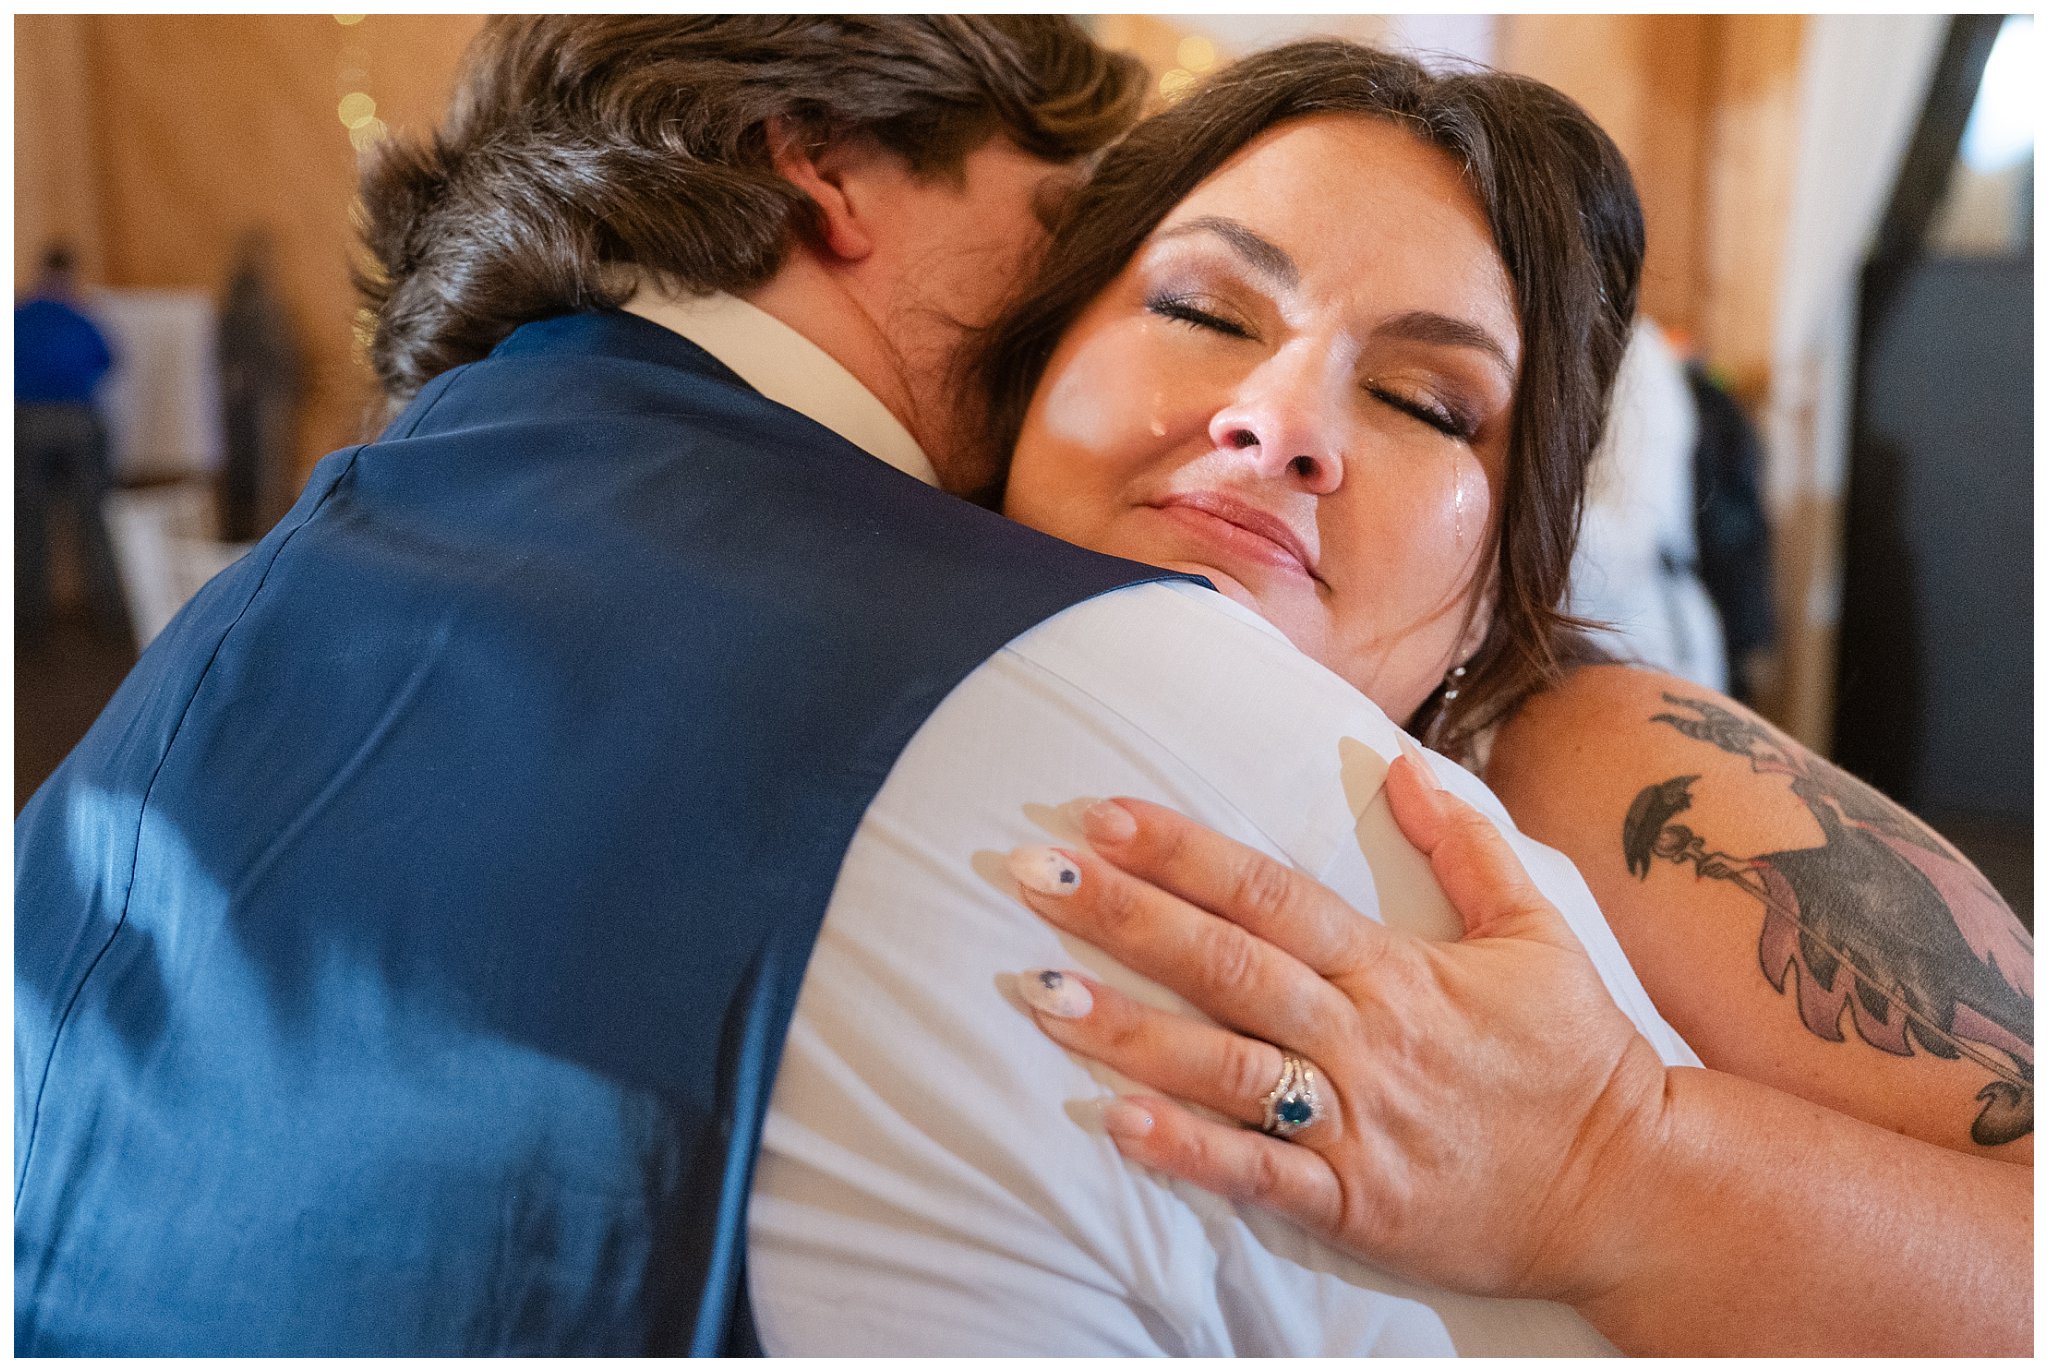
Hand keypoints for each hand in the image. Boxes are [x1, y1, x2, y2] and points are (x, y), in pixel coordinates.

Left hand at [1005, 750, 1671, 1307]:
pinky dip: (1187, 1151)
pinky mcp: (1358, 1202)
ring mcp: (1358, 1121)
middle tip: (1032, 874)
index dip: (1182, 850)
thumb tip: (1396, 764)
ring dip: (1130, 1031)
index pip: (1269, 892)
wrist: (1635, 1190)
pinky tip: (1114, 1125)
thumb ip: (1465, 845)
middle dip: (1125, 916)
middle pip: (1229, 963)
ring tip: (1042, 994)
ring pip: (1226, 1066)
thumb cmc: (1576, 1057)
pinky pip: (1259, 1174)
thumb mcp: (1535, 930)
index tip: (1103, 813)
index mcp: (1397, 967)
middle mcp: (1365, 1036)